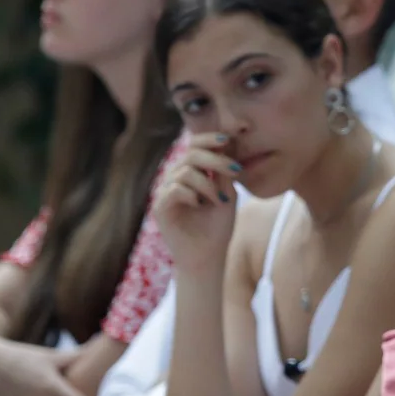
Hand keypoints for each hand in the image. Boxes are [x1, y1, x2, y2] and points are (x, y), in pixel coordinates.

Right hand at [152, 133, 240, 271]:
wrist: (207, 256)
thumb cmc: (217, 226)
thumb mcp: (227, 194)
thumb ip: (225, 171)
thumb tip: (231, 142)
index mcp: (190, 173)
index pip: (194, 146)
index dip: (208, 138)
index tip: (227, 139)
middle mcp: (174, 179)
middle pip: (191, 155)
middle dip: (216, 160)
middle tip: (235, 170)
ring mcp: (165, 192)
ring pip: (184, 172)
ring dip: (208, 185)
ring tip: (219, 201)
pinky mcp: (160, 207)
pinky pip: (174, 189)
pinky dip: (192, 194)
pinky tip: (200, 205)